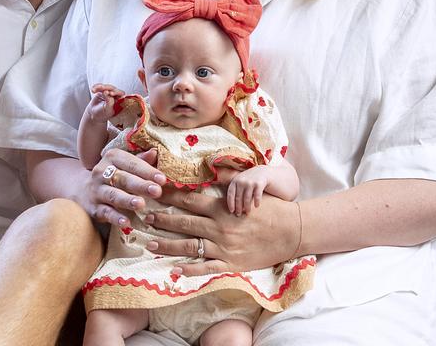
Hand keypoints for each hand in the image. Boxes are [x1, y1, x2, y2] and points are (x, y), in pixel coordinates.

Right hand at [83, 148, 167, 226]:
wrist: (84, 190)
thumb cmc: (114, 175)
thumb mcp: (125, 164)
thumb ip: (141, 161)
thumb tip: (155, 152)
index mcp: (112, 157)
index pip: (132, 163)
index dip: (147, 171)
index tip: (162, 179)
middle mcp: (101, 171)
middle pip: (123, 178)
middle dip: (140, 185)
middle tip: (156, 191)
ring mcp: (96, 190)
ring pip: (113, 195)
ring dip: (127, 200)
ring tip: (140, 204)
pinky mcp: (93, 207)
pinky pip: (105, 212)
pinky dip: (115, 217)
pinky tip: (126, 222)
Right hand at [86, 84, 124, 125]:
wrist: (94, 114)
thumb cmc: (102, 114)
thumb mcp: (107, 110)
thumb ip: (109, 101)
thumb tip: (107, 92)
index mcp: (119, 101)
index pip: (121, 94)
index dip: (116, 92)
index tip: (110, 93)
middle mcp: (115, 96)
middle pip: (113, 89)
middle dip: (107, 88)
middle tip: (101, 88)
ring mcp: (109, 93)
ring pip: (106, 86)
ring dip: (100, 87)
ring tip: (94, 90)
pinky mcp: (103, 91)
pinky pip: (100, 86)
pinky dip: (96, 87)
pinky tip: (93, 90)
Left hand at [144, 190, 300, 276]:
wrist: (291, 232)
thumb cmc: (271, 209)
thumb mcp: (249, 190)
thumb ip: (228, 180)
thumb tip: (212, 164)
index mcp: (222, 208)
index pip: (190, 200)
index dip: (170, 196)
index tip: (155, 192)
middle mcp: (219, 228)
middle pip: (183, 223)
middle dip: (162, 220)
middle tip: (144, 217)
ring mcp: (223, 248)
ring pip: (188, 247)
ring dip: (166, 245)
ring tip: (149, 243)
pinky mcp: (230, 264)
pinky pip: (205, 268)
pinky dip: (189, 270)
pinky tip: (174, 271)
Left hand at [225, 167, 268, 215]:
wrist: (264, 171)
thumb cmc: (250, 180)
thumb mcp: (241, 181)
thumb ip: (236, 190)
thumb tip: (233, 207)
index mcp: (235, 180)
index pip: (230, 194)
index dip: (230, 203)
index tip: (232, 211)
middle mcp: (241, 181)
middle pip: (238, 197)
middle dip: (238, 207)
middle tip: (239, 214)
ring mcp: (250, 182)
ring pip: (246, 198)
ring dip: (247, 207)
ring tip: (247, 212)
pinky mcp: (259, 183)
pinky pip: (256, 196)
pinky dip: (256, 202)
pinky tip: (256, 206)